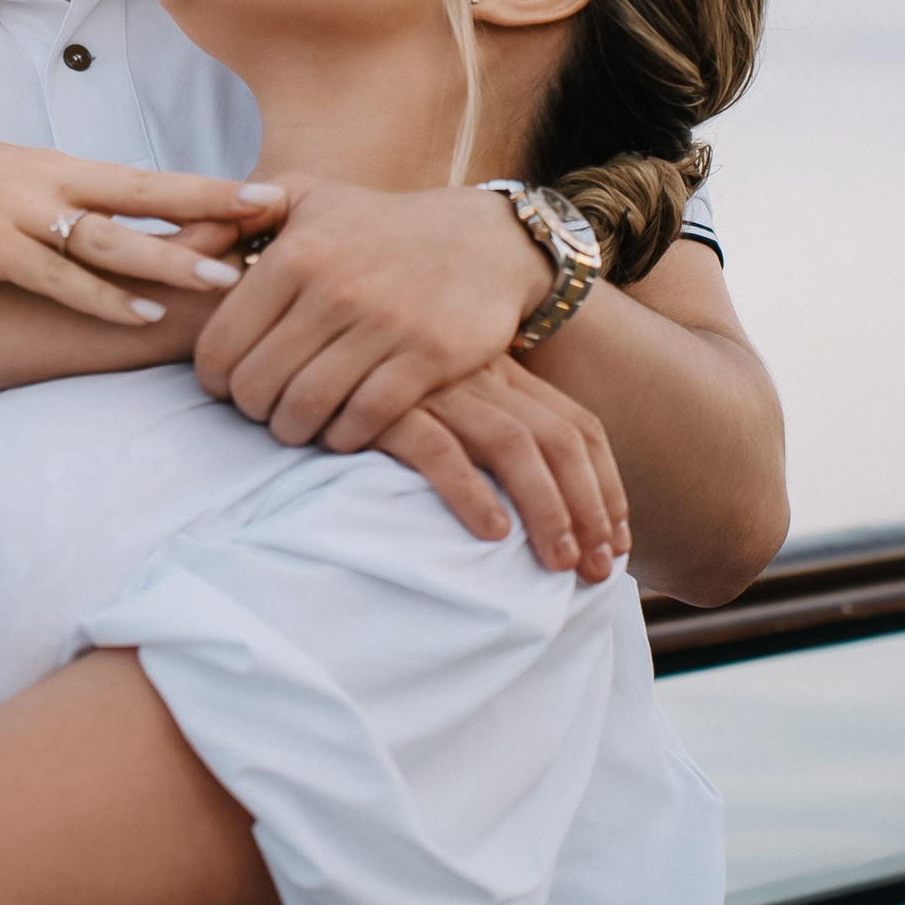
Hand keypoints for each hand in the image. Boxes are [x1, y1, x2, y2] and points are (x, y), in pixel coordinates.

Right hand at [0, 131, 285, 326]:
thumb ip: (39, 199)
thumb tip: (79, 220)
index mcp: (48, 166)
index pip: (143, 178)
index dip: (206, 185)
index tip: (266, 190)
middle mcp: (45, 181)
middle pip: (148, 192)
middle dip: (216, 202)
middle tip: (281, 210)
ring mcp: (18, 213)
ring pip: (112, 238)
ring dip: (173, 256)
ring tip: (232, 276)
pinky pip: (58, 277)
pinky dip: (105, 296)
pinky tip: (146, 311)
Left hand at [195, 178, 548, 449]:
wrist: (483, 240)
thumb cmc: (375, 224)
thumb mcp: (303, 196)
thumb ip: (231, 214)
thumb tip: (171, 243)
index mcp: (294, 253)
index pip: (222, 342)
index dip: (213, 378)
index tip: (223, 386)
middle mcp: (334, 288)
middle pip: (258, 383)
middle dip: (250, 408)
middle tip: (260, 408)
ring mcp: (383, 324)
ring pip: (306, 407)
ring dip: (291, 428)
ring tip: (294, 423)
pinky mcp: (428, 356)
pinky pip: (364, 418)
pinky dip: (342, 436)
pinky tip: (341, 429)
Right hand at [372, 358, 630, 579]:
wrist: (290, 333)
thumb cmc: (367, 383)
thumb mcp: (441, 397)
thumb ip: (481, 427)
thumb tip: (531, 509)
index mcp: (499, 369)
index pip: (577, 425)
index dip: (607, 486)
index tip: (615, 542)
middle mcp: (477, 373)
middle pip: (559, 439)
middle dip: (590, 509)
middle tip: (595, 572)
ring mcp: (432, 386)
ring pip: (513, 444)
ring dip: (546, 508)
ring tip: (555, 563)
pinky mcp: (383, 403)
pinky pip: (437, 448)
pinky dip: (470, 491)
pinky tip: (488, 535)